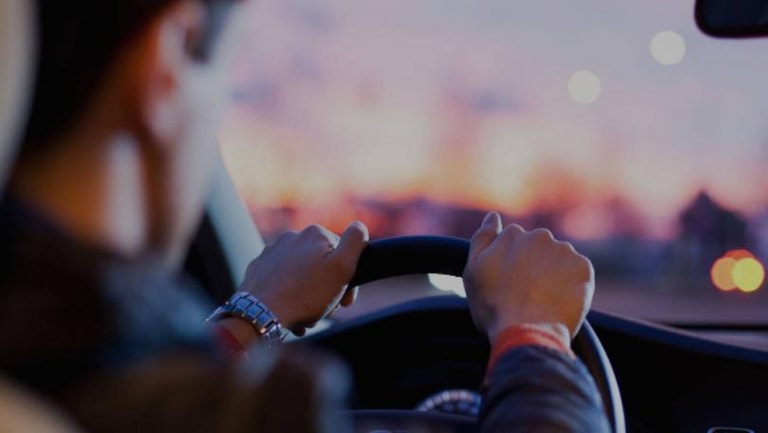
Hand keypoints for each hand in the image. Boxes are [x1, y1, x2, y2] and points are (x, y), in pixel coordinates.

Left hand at [239, 222, 368, 335]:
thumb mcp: (342, 268)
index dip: (346, 279)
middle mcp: (292, 237)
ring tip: (305, 315)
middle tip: (323, 310)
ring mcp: (272, 253)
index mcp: (315, 234)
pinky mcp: (258, 269)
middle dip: (325, 289)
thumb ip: (355, 242)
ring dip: (307, 296)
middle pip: (320, 266)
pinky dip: (288, 296)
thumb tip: (359, 226)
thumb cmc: (305, 295)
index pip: (342, 255)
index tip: (343, 300)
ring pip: (301, 276)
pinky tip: (289, 311)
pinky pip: (281, 282)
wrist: (261, 314)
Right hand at [463, 212, 593, 341]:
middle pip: (538, 248)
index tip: (509, 284)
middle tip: (526, 294)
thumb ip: (482, 238)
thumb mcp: (472, 272)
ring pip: (559, 259)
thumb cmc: (494, 307)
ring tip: (543, 300)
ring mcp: (564, 251)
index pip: (514, 243)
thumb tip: (493, 216)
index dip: (511, 265)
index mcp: (512, 234)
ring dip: (554, 274)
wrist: (527, 333)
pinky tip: (558, 302)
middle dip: (534, 265)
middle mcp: (540, 236)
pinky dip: (571, 285)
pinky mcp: (584, 268)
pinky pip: (578, 273)